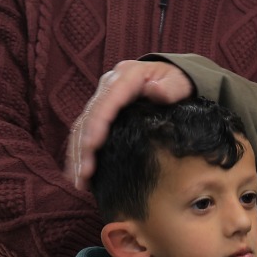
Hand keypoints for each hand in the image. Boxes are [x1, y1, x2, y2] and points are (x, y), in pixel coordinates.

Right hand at [67, 61, 193, 189]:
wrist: (171, 77)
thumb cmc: (177, 82)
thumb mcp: (178, 82)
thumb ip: (169, 88)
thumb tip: (155, 90)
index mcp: (127, 76)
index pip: (107, 102)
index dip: (97, 124)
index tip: (91, 147)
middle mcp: (109, 85)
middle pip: (89, 117)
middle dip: (83, 147)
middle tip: (84, 175)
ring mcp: (103, 97)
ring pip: (82, 126)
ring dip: (77, 154)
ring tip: (80, 181)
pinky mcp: (100, 110)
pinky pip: (83, 131)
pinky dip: (78, 152)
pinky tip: (77, 173)